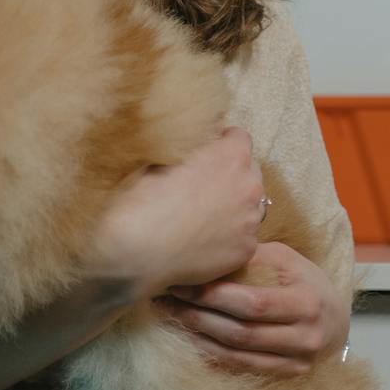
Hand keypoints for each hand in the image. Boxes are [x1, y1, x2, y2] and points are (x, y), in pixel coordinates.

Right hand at [90, 129, 265, 297]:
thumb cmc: (143, 198)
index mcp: (231, 156)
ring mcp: (250, 221)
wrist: (137, 251)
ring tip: (204, 216)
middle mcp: (249, 186)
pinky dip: (230, 236)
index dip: (221, 143)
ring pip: (251, 205)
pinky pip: (244, 237)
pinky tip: (204, 241)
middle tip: (203, 186)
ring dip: (235, 205)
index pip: (240, 138)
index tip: (206, 153)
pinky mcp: (245, 250)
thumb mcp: (163, 156)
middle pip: (250, 171)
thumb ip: (193, 148)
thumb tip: (200, 144)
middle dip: (231, 174)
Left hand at [153, 241, 350, 375]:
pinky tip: (190, 337)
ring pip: (237, 353)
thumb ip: (252, 258)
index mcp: (306, 302)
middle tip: (167, 299)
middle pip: (241, 331)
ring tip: (171, 316)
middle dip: (199, 314)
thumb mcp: (287, 260)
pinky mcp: (287, 375)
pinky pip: (241, 367)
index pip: (252, 303)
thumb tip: (205, 251)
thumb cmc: (304, 281)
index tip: (181, 283)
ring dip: (199, 335)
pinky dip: (212, 353)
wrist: (335, 319)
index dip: (214, 296)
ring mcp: (296, 361)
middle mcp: (304, 337)